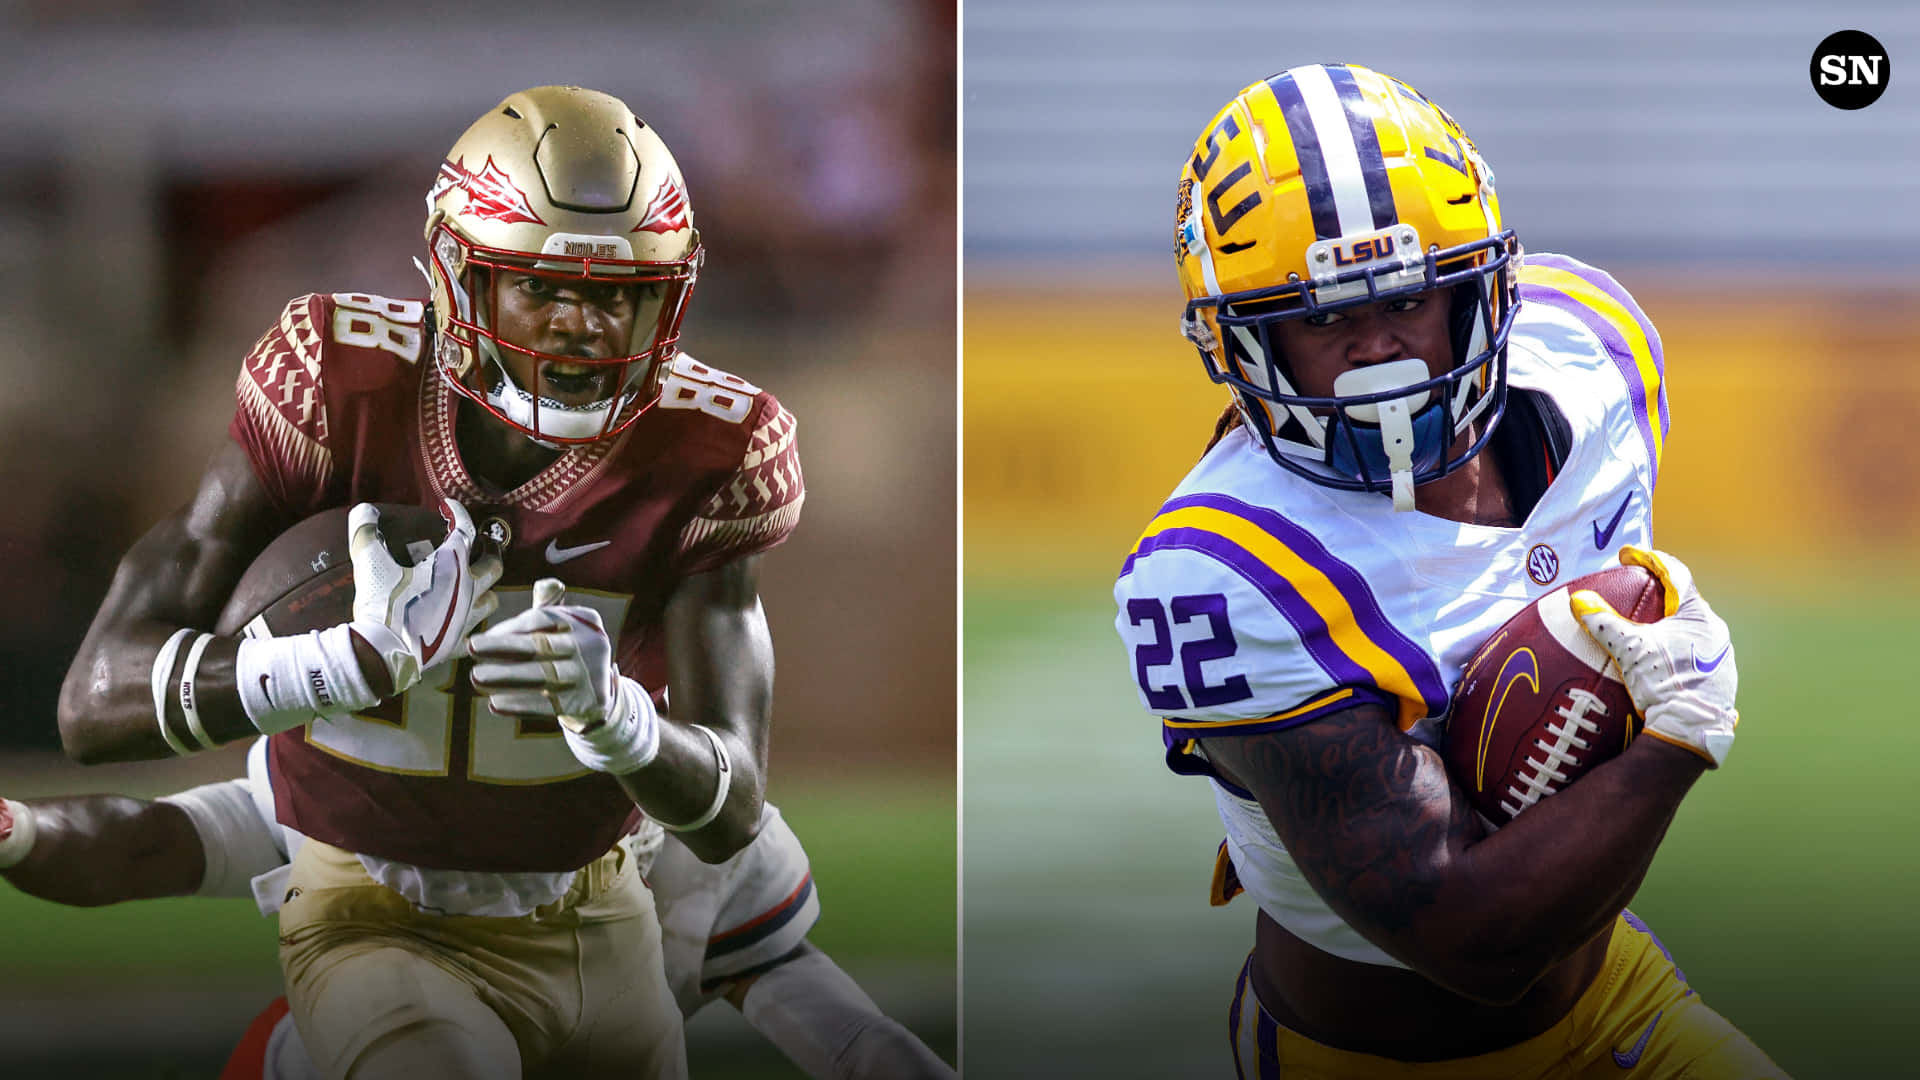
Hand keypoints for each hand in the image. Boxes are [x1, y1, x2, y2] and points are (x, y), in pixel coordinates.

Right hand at [349, 499, 501, 695]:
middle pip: (494, 565)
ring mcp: (467, 619)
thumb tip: (365, 511)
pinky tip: (460, 620)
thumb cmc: (382, 607)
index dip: (458, 513)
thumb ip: (366, 533)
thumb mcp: (370, 565)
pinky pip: (476, 630)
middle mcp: (468, 590)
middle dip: (489, 551)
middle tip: (481, 545)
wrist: (385, 655)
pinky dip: (471, 621)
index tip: (449, 506)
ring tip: (474, 584)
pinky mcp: (459, 643)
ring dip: (486, 589)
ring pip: (492, 599)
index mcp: (451, 567)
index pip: (465, 530)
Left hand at [469, 578, 659, 773]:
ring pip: (542, 676)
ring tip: (475, 678)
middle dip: (502, 647)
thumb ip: (549, 607)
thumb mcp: (564, 626)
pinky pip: (548, 704)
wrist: (600, 692)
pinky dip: (520, 704)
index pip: (541, 619)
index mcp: (585, 620)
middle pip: (541, 646)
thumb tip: (547, 584)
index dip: (509, 628)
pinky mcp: (587, 702)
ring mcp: (590, 675)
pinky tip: (495, 703)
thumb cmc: (569, 651)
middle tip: (471, 649)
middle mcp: (592, 644)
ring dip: (506, 677)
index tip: (480, 638)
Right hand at [1570, 547, 1737, 766]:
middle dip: (1659, 595)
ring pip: (1690, 631)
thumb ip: (1603, 622)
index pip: (1675, 574)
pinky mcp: (1719, 681)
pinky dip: (1674, 651)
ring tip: (1644, 631)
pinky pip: (1693, 655)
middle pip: (1683, 603)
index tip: (1628, 555)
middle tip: (1635, 593)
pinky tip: (1658, 664)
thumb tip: (1579, 599)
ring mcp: (1720, 658)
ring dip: (1667, 626)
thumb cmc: (1663, 683)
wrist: (1691, 730)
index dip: (1649, 560)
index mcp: (1698, 616)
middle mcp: (1715, 632)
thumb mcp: (1629, 649)